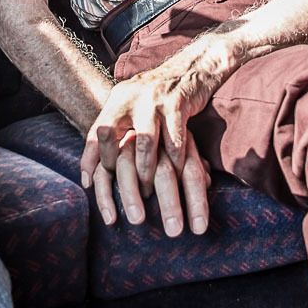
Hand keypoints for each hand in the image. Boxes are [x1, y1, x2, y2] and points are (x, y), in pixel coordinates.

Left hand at [79, 51, 221, 235]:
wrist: (192, 68)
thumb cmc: (159, 96)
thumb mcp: (133, 105)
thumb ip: (118, 129)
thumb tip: (97, 167)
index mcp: (117, 98)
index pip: (94, 131)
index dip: (89, 160)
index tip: (89, 184)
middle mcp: (130, 97)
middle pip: (109, 134)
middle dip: (113, 165)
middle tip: (123, 186)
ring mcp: (154, 100)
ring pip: (143, 143)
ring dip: (145, 171)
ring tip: (147, 190)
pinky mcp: (177, 105)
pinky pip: (174, 142)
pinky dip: (175, 162)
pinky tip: (176, 175)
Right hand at [81, 121, 211, 237]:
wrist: (142, 76)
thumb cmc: (169, 118)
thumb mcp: (186, 137)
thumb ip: (195, 160)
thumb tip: (208, 182)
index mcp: (178, 132)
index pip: (191, 170)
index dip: (197, 201)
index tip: (199, 229)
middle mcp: (153, 129)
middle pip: (162, 170)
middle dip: (169, 203)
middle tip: (174, 231)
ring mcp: (127, 130)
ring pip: (127, 164)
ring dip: (131, 194)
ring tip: (138, 221)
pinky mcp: (106, 133)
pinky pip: (99, 164)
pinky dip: (101, 189)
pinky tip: (109, 214)